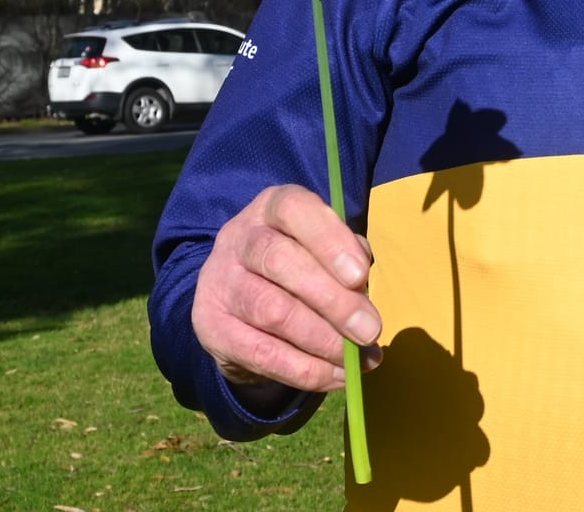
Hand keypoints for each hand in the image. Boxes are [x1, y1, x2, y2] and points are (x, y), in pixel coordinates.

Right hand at [191, 184, 381, 398]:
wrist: (240, 299)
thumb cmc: (301, 263)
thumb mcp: (325, 247)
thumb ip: (348, 255)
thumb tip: (362, 288)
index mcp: (271, 208)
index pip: (294, 209)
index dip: (329, 240)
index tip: (360, 275)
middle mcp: (239, 238)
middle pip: (280, 261)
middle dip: (333, 300)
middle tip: (371, 330)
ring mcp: (219, 283)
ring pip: (271, 311)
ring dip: (323, 341)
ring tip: (360, 358)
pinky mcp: (212, 328)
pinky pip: (261, 354)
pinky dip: (305, 370)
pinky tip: (337, 376)